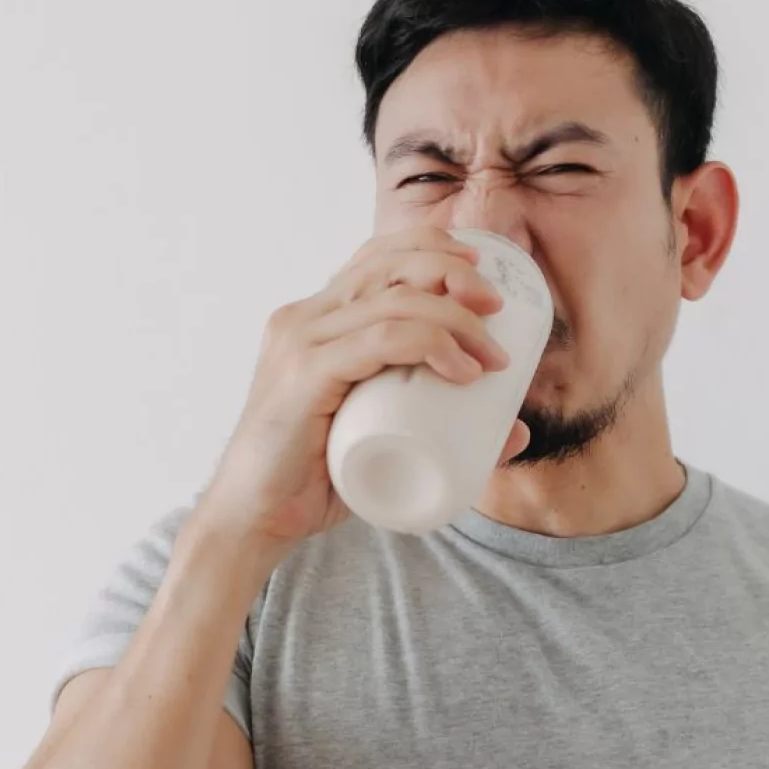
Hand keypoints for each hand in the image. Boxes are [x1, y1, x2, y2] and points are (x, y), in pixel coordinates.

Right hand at [200, 225, 531, 544]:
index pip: (376, 257)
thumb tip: (514, 432)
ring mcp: (301, 343)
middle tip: (497, 310)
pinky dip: (431, 345)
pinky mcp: (305, 376)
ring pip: (395, 301)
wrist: (253, 521)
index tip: (482, 274)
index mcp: (314, 319)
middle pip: (389, 264)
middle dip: (454, 273)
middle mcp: (303, 318)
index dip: (433, 248)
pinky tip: (463, 370)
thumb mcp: (382, 441)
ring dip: (457, 319)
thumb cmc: (313, 481)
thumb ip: (441, 432)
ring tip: (493, 357)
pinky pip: (380, 340)